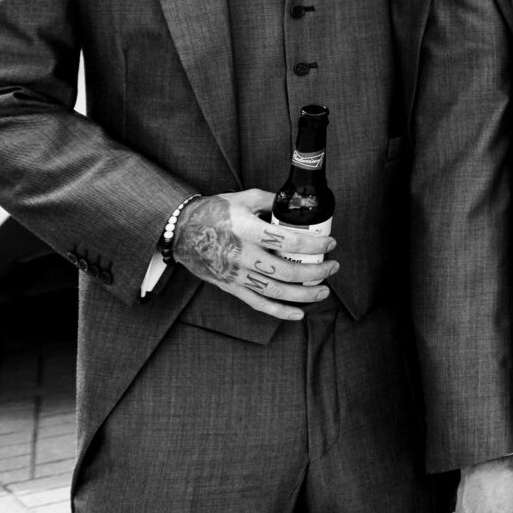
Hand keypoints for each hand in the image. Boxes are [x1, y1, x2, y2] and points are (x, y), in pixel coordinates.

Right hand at [168, 190, 336, 320]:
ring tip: (323, 291)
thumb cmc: (213, 212)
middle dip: (316, 272)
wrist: (180, 231)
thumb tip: (296, 205)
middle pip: (286, 271)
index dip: (313, 245)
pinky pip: (257, 303)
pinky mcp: (230, 286)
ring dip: (304, 295)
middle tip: (333, 267)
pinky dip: (279, 311)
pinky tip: (298, 313)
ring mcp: (235, 274)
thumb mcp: (243, 199)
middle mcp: (242, 255)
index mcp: (247, 229)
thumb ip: (271, 201)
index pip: (288, 240)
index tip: (330, 243)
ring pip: (275, 291)